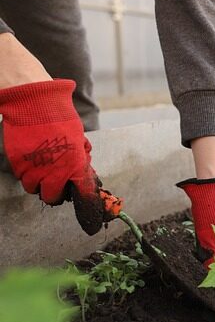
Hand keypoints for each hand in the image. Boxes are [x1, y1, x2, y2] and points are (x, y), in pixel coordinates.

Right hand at [0, 79, 105, 234]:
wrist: (35, 105)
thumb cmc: (62, 119)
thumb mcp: (79, 140)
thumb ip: (81, 160)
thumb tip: (83, 174)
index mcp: (75, 165)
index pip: (83, 194)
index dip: (87, 205)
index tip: (89, 217)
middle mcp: (55, 172)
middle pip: (53, 198)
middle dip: (56, 194)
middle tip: (57, 184)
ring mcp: (34, 169)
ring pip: (34, 189)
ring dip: (39, 184)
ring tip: (43, 170)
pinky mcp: (18, 163)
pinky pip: (22, 178)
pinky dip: (27, 174)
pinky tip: (33, 161)